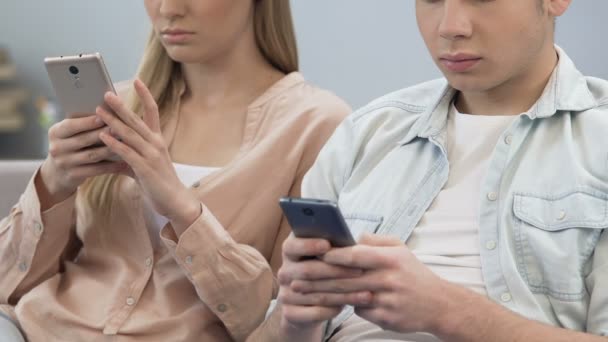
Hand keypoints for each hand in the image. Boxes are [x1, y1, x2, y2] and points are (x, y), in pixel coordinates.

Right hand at [39, 114, 123, 208]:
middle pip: (83, 140)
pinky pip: (96, 170)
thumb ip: (83, 123)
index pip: (71, 125)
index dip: (87, 122)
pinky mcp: (73, 176)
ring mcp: (64, 163)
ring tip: (126, 144)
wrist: (58, 173)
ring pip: (92, 155)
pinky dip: (111, 166)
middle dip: (103, 134)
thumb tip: (107, 108)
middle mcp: (56, 148)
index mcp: (55, 132)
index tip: (104, 116)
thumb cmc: (72, 145)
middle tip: (120, 128)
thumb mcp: (71, 133)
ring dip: (110, 149)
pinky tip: (124, 162)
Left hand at [97, 79, 200, 231]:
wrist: (174, 200)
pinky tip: (103, 136)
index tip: (137, 80)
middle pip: (137, 120)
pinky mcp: (145, 168)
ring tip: (99, 111)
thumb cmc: (160, 182)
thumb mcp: (145, 163)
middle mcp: (156, 144)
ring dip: (113, 122)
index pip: (153, 111)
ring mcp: (151, 155)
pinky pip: (127, 153)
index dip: (145, 95)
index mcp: (157, 140)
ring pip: (130, 134)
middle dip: (121, 106)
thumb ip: (129, 153)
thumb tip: (113, 147)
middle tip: (106, 93)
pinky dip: (114, 144)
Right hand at [276, 235, 369, 336]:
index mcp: (290, 251)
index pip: (292, 245)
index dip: (308, 244)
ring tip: (366, 293)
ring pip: (316, 294)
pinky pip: (315, 312)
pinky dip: (334, 310)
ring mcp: (285, 294)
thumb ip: (332, 248)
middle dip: (336, 271)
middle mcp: (284, 272)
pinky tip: (351, 307)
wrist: (307, 306)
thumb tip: (351, 243)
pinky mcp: (290, 313)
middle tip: (360, 270)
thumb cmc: (324, 271)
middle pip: (307, 270)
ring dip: (343, 294)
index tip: (327, 245)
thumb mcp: (325, 257)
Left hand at [291, 234, 450, 333]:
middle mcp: (388, 280)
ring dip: (322, 293)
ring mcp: (387, 301)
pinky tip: (329, 301)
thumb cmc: (414, 273)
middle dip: (317, 277)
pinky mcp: (386, 319)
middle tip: (296, 275)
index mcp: (391, 260)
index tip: (314, 252)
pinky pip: (359, 311)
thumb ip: (376, 241)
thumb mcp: (401, 249)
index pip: (356, 255)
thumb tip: (352, 236)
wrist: (439, 305)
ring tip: (302, 291)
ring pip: (347, 296)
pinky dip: (347, 305)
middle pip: (346, 278)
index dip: (333, 254)